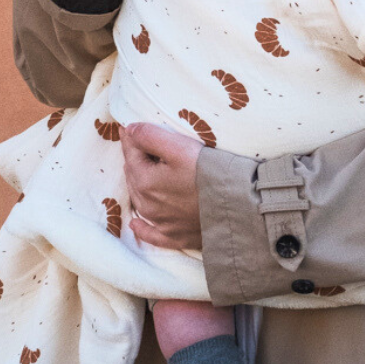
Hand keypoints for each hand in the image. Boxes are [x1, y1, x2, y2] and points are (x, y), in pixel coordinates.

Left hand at [120, 122, 204, 250]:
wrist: (237, 205)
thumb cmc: (209, 172)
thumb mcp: (180, 147)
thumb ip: (150, 136)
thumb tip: (129, 130)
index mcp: (145, 182)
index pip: (131, 154)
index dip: (130, 138)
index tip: (127, 126)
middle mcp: (148, 205)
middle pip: (134, 177)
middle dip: (135, 160)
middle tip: (140, 145)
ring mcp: (161, 224)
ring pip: (140, 200)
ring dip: (138, 184)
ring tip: (141, 171)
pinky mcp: (175, 237)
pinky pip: (151, 234)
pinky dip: (142, 228)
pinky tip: (136, 224)